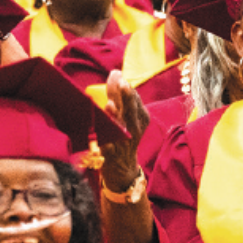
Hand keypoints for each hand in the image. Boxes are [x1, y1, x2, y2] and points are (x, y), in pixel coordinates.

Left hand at [99, 70, 148, 192]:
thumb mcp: (130, 119)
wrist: (123, 169)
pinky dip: (105, 143)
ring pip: (121, 128)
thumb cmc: (125, 137)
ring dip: (115, 117)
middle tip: (120, 82)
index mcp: (140, 118)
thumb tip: (117, 76)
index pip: (135, 99)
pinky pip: (108, 149)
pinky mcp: (111, 155)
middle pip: (130, 110)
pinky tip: (101, 138)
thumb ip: (126, 101)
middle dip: (124, 96)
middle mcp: (134, 129)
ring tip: (110, 105)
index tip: (117, 74)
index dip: (125, 87)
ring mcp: (124, 142)